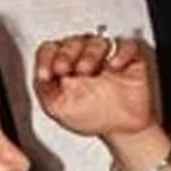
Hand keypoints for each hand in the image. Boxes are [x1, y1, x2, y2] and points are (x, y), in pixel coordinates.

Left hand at [33, 34, 156, 142]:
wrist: (122, 129)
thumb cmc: (92, 119)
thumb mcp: (57, 110)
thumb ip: (44, 91)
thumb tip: (41, 76)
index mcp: (64, 69)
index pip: (51, 50)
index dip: (47, 58)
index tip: (48, 73)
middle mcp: (84, 60)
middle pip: (72, 41)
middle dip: (66, 54)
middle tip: (66, 70)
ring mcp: (107, 57)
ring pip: (97, 40)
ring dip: (90, 53)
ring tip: (90, 72)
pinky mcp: (130, 58)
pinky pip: (127, 45)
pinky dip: (120, 53)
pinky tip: (114, 67)